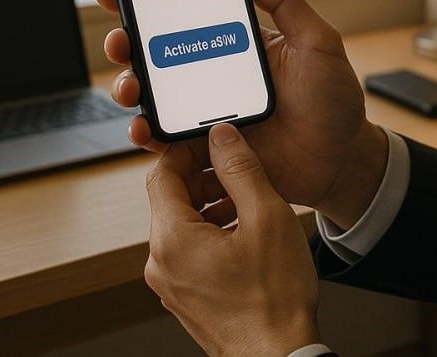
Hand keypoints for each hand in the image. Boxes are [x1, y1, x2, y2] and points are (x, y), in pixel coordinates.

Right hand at [99, 0, 388, 227]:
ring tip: (130, 87)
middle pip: (153, 54)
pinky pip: (164, 142)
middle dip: (124, 43)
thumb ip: (284, 1)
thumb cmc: (333, 98)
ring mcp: (205, 113)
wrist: (342, 159)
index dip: (144, 0)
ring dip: (129, 87)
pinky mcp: (205, 150)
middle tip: (119, 40)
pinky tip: (143, 128)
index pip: (182, 14)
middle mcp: (211, 75)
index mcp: (233, 43)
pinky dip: (146, 134)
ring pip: (151, 96)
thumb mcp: (316, 41)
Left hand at [145, 122, 319, 355]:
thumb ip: (241, 168)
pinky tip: (247, 233)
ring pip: (182, 224)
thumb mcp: (266, 216)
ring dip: (211, 204)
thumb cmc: (275, 300)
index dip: (187, 147)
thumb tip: (222, 136)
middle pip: (171, 198)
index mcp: (172, 239)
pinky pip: (189, 250)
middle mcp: (160, 262)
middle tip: (239, 166)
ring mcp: (170, 283)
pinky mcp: (184, 296)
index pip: (161, 173)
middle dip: (203, 176)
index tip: (213, 139)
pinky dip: (212, 231)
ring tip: (251, 202)